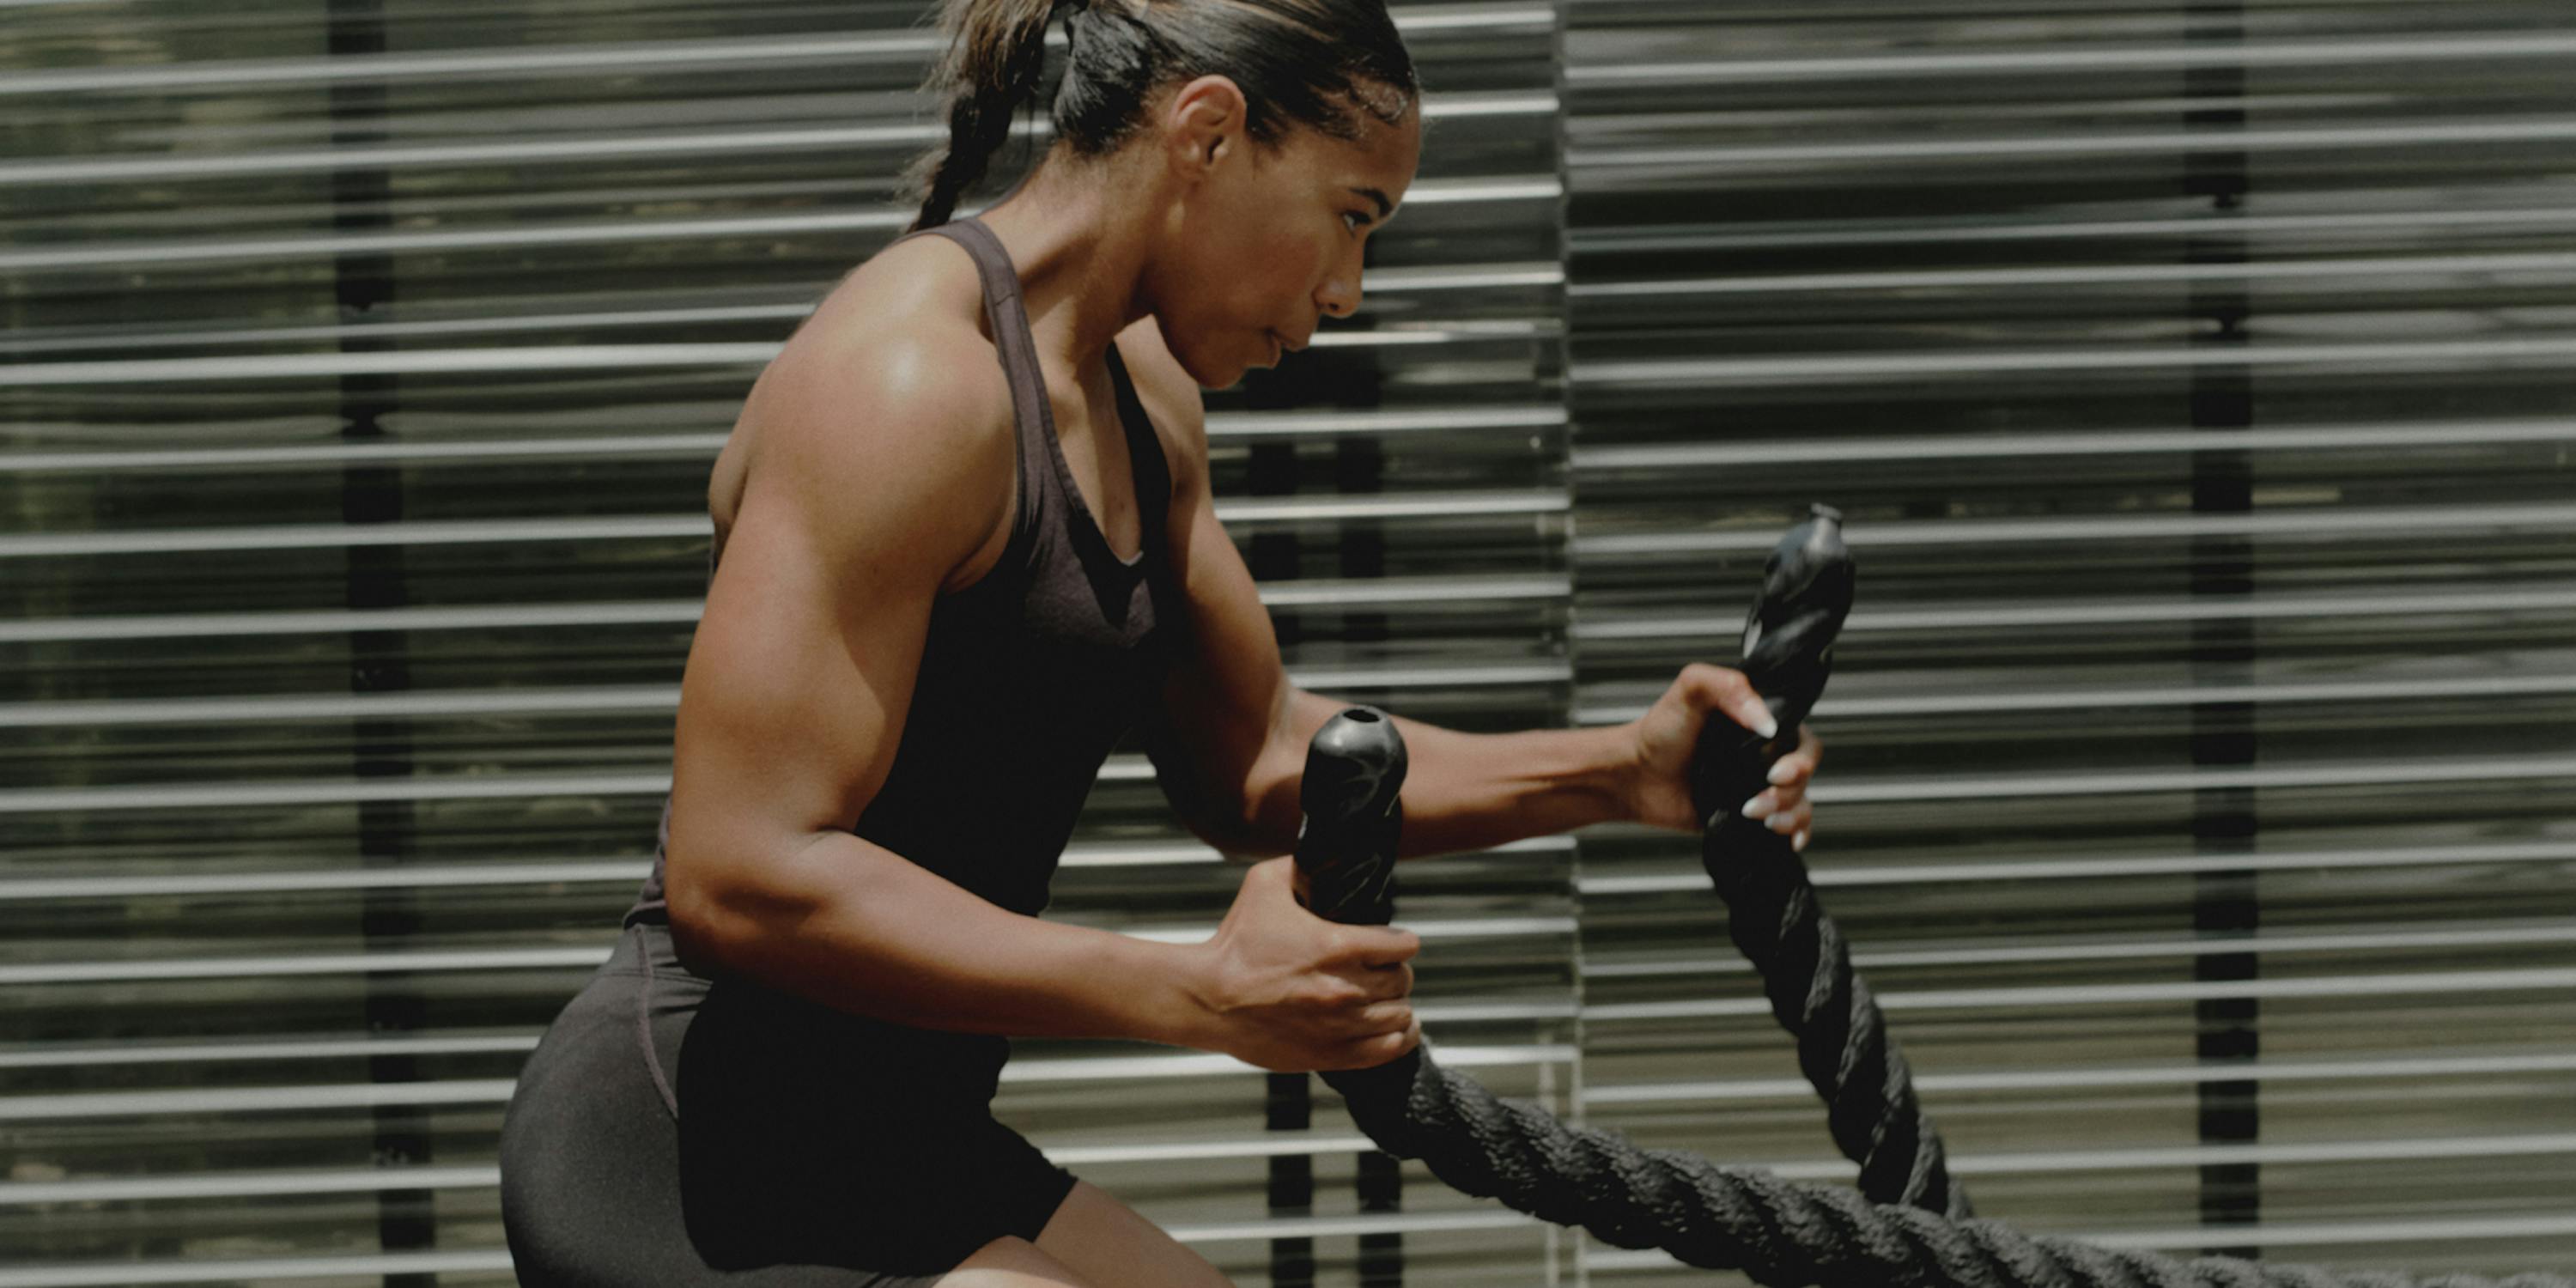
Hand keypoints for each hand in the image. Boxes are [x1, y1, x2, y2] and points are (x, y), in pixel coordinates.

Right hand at [1187, 856, 1421, 1072]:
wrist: (1207, 998)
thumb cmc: (1235, 942)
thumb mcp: (1263, 885)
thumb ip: (1301, 866)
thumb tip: (1324, 856)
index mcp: (1337, 945)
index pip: (1403, 945)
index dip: (1401, 941)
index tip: (1393, 942)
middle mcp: (1345, 988)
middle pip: (1403, 980)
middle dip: (1396, 972)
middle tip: (1381, 970)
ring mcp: (1340, 1026)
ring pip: (1401, 1016)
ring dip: (1397, 1004)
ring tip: (1386, 999)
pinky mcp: (1330, 1055)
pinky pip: (1389, 1049)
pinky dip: (1399, 1037)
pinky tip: (1393, 1028)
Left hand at [1624, 662, 1823, 850]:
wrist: (1633, 776)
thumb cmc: (1658, 732)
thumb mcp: (1690, 688)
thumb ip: (1729, 687)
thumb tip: (1767, 724)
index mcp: (1759, 723)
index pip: (1802, 739)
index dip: (1800, 758)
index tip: (1775, 771)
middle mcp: (1763, 755)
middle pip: (1805, 775)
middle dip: (1791, 790)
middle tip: (1759, 796)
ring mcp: (1756, 786)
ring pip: (1800, 803)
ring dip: (1786, 814)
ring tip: (1751, 815)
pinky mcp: (1746, 815)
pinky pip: (1788, 825)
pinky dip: (1796, 832)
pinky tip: (1788, 839)